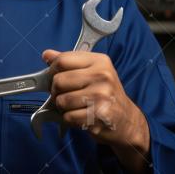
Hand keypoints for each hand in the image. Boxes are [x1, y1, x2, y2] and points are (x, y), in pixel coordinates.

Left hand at [42, 49, 150, 171]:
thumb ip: (69, 62)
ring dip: (63, 107)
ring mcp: (101, 96)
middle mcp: (102, 76)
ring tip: (75, 106)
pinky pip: (68, 117)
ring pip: (61, 101)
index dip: (52, 70)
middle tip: (65, 94)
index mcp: (99, 61)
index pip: (62, 60)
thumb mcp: (92, 71)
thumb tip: (47, 54)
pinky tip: (81, 116)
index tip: (55, 77)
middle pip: (58, 81)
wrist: (127, 120)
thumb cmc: (105, 94)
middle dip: (56, 91)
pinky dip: (70, 119)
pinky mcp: (99, 115)